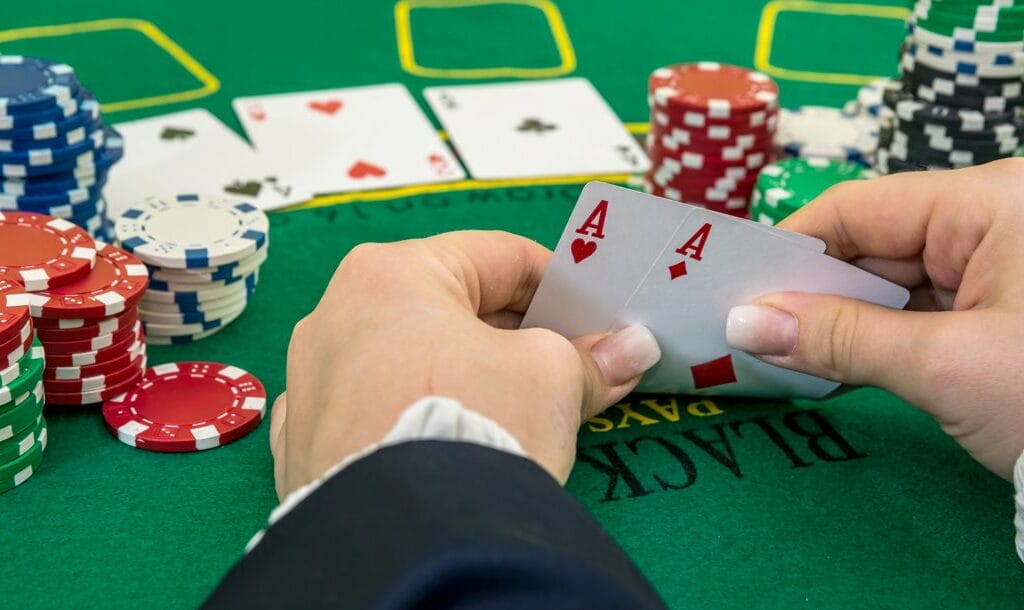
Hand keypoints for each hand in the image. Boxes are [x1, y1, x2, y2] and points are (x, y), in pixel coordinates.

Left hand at [270, 231, 659, 498]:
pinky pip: (378, 407)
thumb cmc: (473, 428)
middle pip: (450, 307)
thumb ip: (588, 357)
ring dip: (469, 374)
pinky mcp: (305, 440)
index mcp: (392, 273)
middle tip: (569, 364)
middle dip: (517, 336)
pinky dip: (420, 413)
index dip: (558, 285)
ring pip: (411, 358)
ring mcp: (313, 380)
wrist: (406, 541)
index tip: (592, 316)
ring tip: (520, 408)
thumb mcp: (552, 378)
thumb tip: (628, 351)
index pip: (498, 256)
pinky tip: (459, 440)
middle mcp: (336, 314)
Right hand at [725, 158, 1023, 478]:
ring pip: (891, 283)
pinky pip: (919, 311)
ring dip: (840, 323)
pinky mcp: (1001, 307)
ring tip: (781, 355)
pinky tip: (833, 363)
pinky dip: (877, 339)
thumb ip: (837, 339)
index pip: (860, 209)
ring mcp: (1001, 265)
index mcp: (993, 203)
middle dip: (811, 294)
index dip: (789, 249)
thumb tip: (743, 324)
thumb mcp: (944, 367)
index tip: (735, 291)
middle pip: (871, 246)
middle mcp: (995, 221)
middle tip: (746, 335)